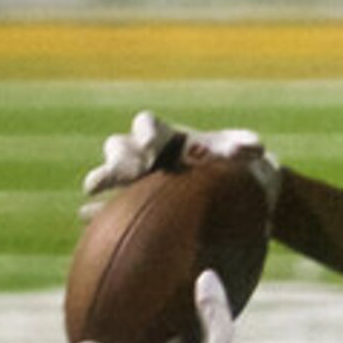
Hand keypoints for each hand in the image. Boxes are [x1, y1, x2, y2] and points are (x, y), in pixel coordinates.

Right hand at [83, 111, 281, 210]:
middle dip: (120, 157)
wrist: (238, 194)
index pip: (147, 124)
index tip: (151, 145)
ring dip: (100, 179)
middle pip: (119, 148)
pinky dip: (98, 212)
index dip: (146, 131)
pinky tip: (87, 217)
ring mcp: (135, 182)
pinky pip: (107, 209)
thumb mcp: (245, 153)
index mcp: (169, 137)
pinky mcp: (131, 207)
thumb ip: (245, 146)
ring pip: (106, 175)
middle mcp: (146, 155)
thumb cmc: (239, 164)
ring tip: (95, 191)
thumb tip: (255, 148)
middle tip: (128, 171)